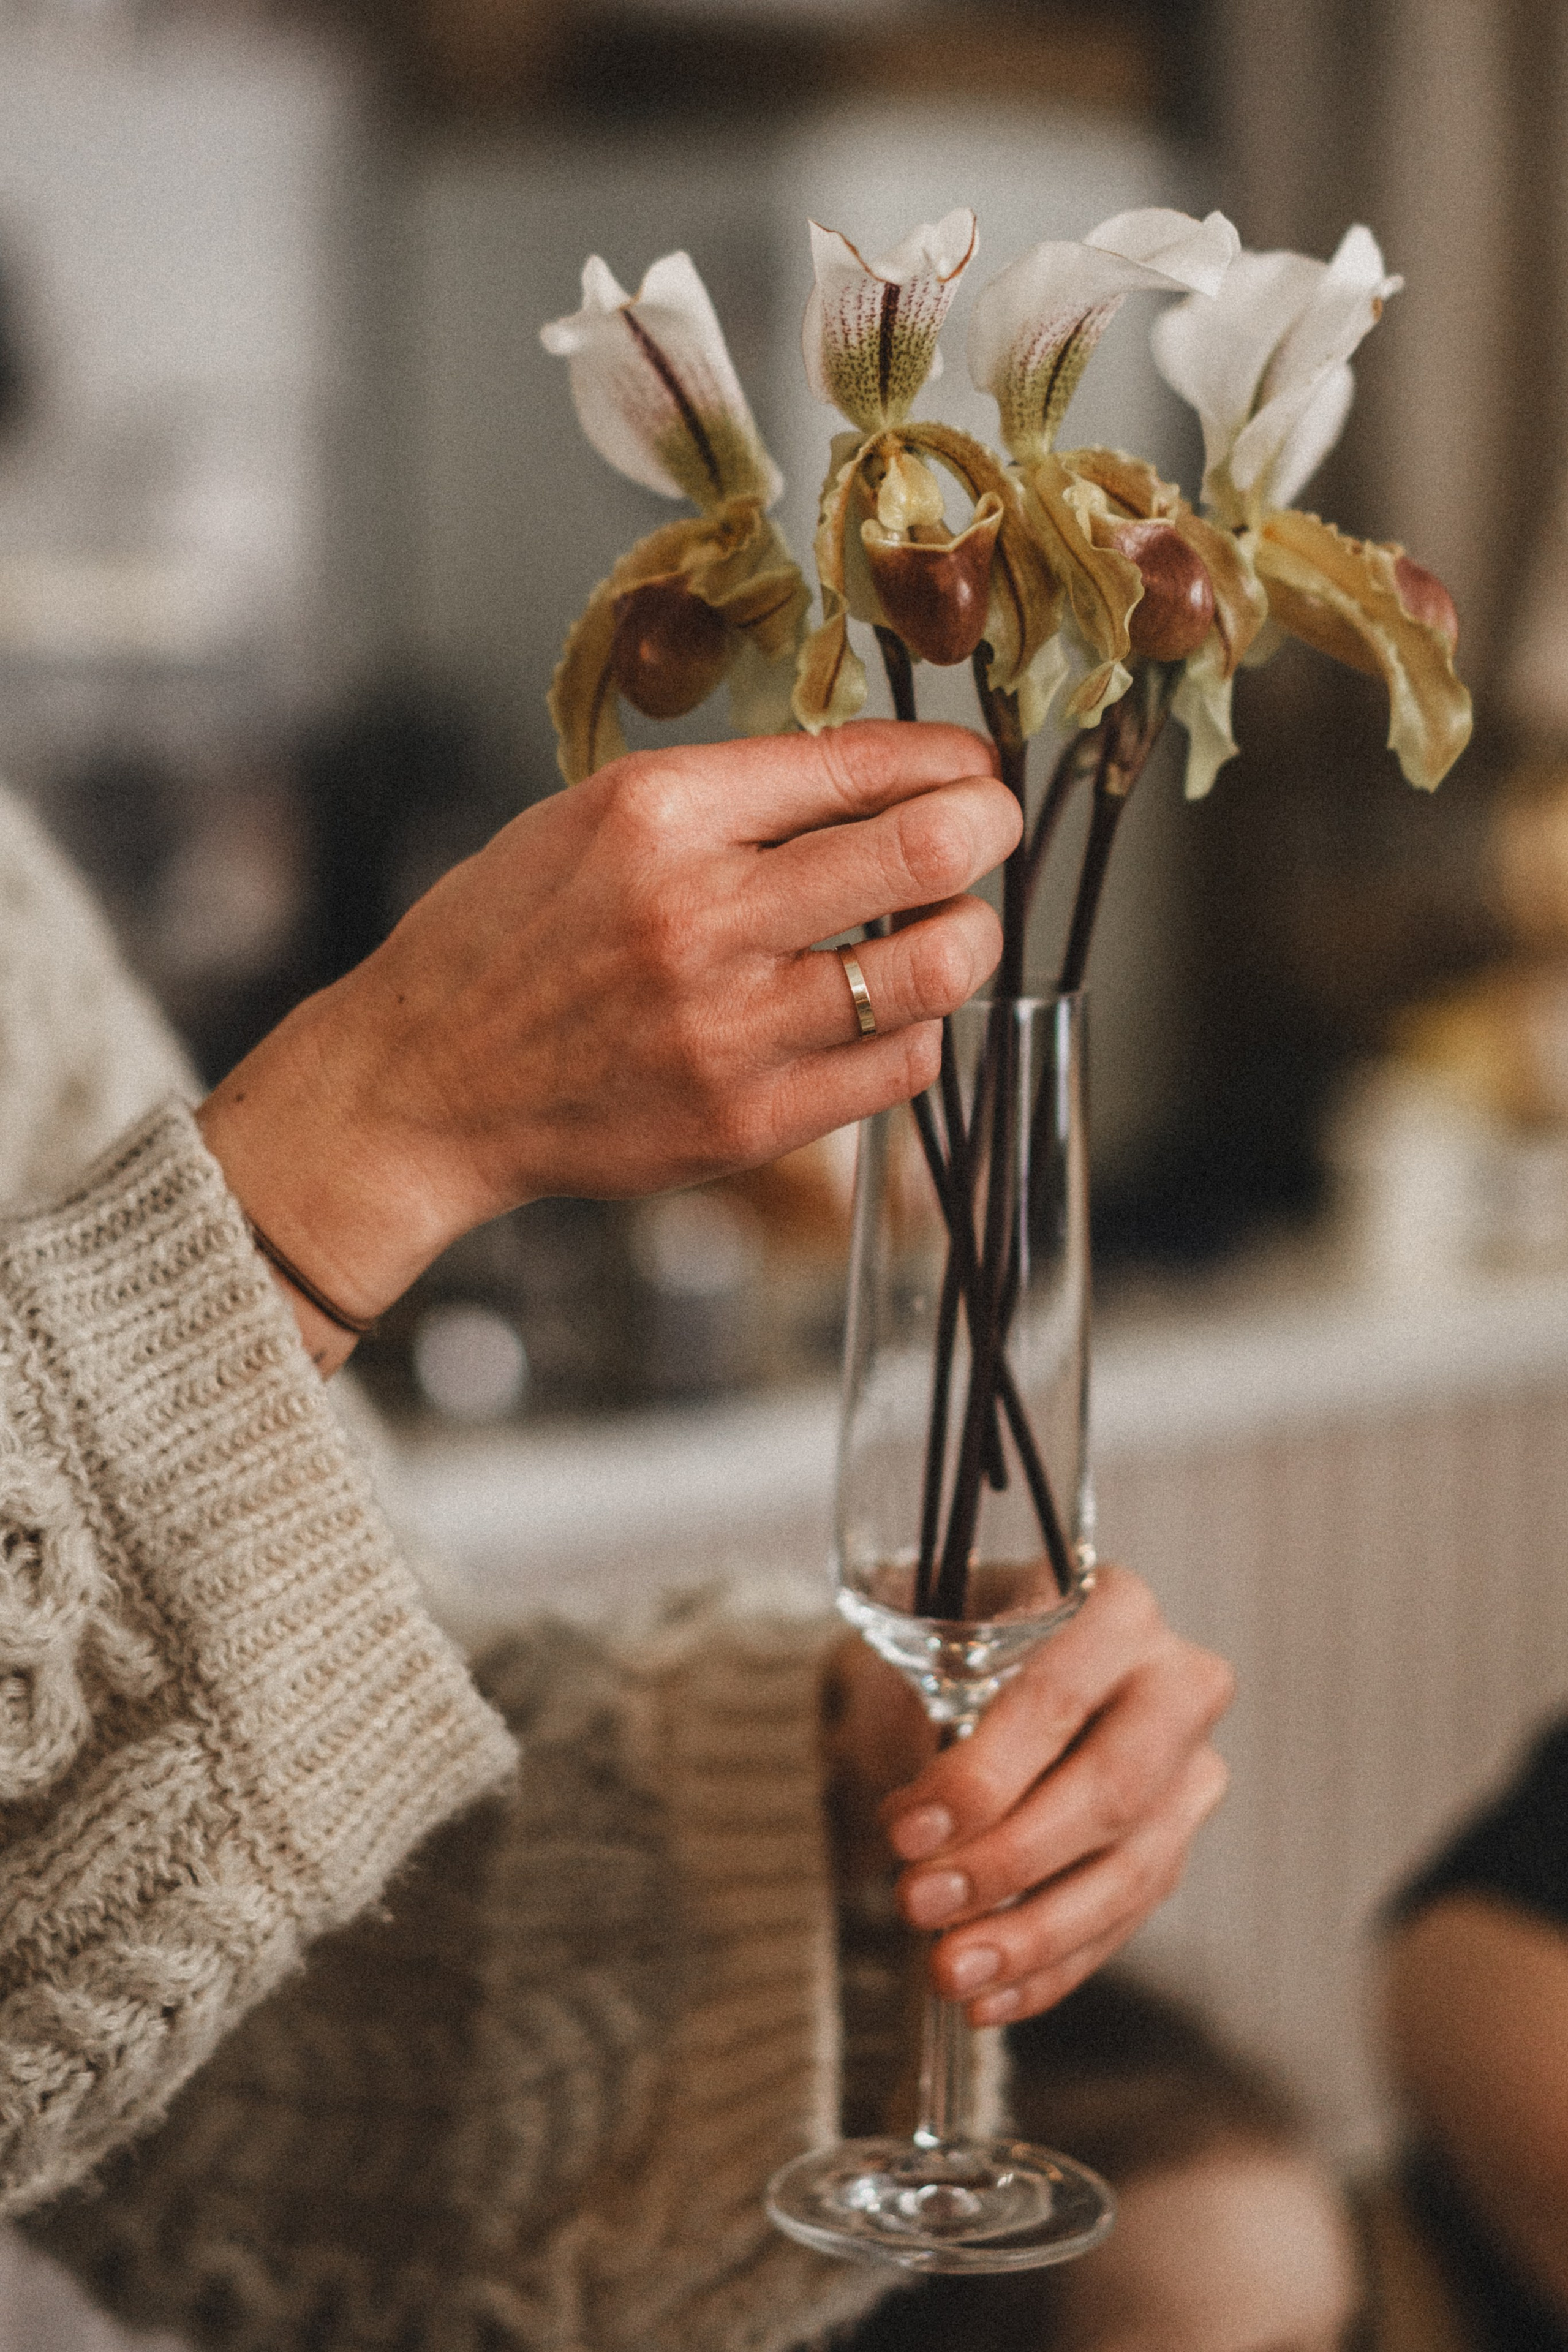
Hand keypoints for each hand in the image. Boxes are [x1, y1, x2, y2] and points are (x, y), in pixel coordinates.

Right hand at [198, 721, 1017, 1364]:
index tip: (968, 766)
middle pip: (928, 851)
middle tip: (988, 828)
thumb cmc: (501, 945)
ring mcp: (731, 1028)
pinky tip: (882, 1011)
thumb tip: (878, 781)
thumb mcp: (590, 819)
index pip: (861, 763)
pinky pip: (903, 1066)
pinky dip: (916, 1029)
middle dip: (987, 828)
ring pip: (939, 968)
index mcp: (660, 814)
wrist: (424, 1087)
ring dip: (969, 934)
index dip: (947, 759)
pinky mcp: (749, 1121)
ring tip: (947, 924)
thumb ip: (730, 798)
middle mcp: (702, 915)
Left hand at [856, 1565, 1232, 2022]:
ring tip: (950, 1972)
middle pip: (1114, 1790)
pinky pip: (1125, 1919)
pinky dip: (1054, 1966)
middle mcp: (1175, 1682)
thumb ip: (923, 1721)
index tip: (908, 1832)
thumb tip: (918, 1828)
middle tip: (921, 1904)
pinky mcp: (1178, 1842)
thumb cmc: (951, 1649)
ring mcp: (1190, 1769)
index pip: (1057, 1697)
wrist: (974, 1668)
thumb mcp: (922, 1654)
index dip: (983, 1776)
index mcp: (1113, 1606)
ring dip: (1032, 1935)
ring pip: (1130, 1870)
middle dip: (1011, 1861)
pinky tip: (993, 1996)